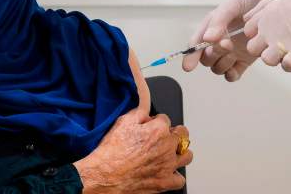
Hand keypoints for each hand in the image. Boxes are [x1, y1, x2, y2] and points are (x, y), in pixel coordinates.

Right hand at [74, 109, 191, 193]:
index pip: (166, 119)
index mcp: (159, 130)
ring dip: (180, 152)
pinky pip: (180, 179)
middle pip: (182, 135)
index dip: (157, 121)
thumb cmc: (111, 151)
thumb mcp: (124, 122)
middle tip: (163, 137)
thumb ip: (140, 112)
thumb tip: (147, 108)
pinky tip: (167, 171)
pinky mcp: (164, 182)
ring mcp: (167, 166)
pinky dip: (175, 175)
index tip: (150, 126)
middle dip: (173, 133)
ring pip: (187, 155)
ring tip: (170, 152)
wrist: (103, 175)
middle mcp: (167, 147)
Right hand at [182, 0, 290, 80]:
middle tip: (226, 43)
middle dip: (212, 54)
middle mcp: (220, 39)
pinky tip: (237, 67)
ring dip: (222, 63)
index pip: (196, 44)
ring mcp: (233, 50)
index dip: (191, 56)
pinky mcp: (246, 59)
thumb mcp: (235, 2)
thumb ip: (220, 19)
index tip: (189, 66)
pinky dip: (232, 73)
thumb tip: (207, 39)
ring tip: (234, 51)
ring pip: (218, 67)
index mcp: (213, 25)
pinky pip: (233, 73)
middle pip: (207, 58)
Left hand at [243, 0, 290, 71]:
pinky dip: (290, 65)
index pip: (248, 33)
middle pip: (253, 49)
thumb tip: (246, 19)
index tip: (271, 33)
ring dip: (276, 59)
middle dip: (264, 49)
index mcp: (264, 15)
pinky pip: (286, 66)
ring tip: (287, 51)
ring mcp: (284, 40)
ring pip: (266, 60)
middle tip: (279, 44)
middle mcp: (270, 28)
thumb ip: (260, 9)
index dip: (259, 35)